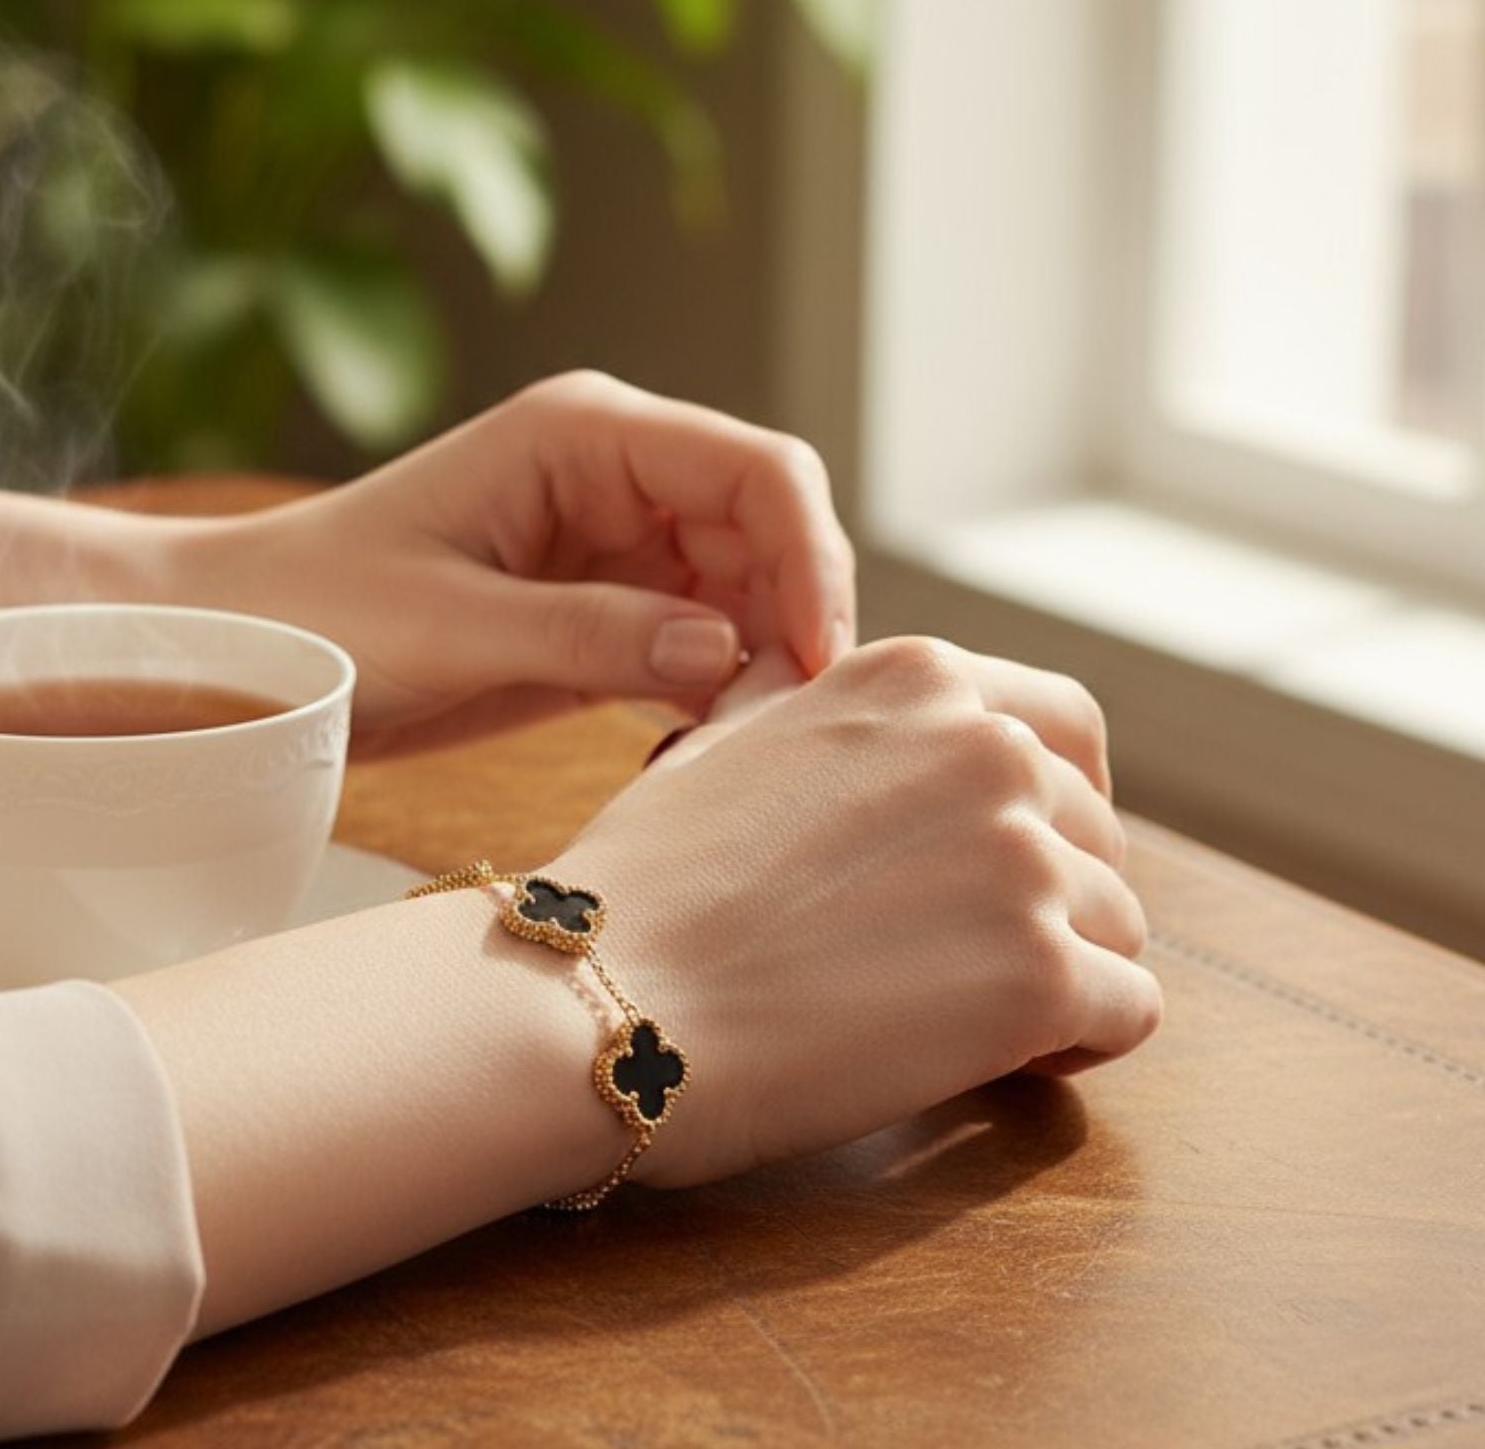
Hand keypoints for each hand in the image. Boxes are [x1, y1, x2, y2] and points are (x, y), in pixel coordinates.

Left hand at [187, 370, 856, 750]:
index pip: (755, 470)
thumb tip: (730, 651)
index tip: (817, 662)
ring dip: (760, 668)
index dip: (810, 557)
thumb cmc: (315, 613)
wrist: (237, 651)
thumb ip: (593, 635)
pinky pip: (697, 645)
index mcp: (583, 434)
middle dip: (793, 625)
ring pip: (746, 596)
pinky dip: (715, 696)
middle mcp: (615, 475)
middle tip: (778, 733)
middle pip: (767, 534)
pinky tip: (699, 756)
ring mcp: (613, 545)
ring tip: (735, 755)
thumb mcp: (452, 628)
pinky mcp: (601, 611)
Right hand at [560, 637, 1159, 1186]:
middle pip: (1096, 836)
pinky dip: (1074, 1044)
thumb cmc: (645, 881)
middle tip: (951, 960)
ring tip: (951, 1013)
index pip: (1066, 729)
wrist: (606, 994)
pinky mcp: (1041, 975)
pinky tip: (989, 1056)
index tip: (1016, 859)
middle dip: (1045, 900)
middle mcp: (988, 748)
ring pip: (1117, 927)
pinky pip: (1128, 1013)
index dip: (1056, 804)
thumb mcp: (727, 738)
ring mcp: (1023, 858)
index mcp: (916, 679)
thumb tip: (829, 697)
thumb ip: (814, 708)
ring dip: (1056, 975)